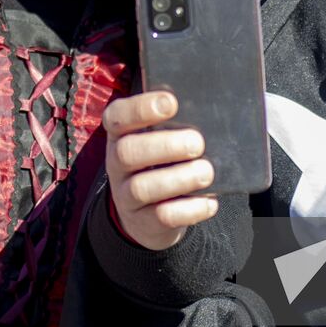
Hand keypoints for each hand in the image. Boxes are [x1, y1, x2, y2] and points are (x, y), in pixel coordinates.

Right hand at [103, 90, 218, 250]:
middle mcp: (117, 165)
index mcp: (120, 136)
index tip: (171, 103)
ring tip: (206, 172)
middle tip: (197, 143)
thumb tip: (208, 108)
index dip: (140, 108)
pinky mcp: (143, 223)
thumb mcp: (159, 140)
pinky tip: (209, 202)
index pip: (116, 117)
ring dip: (179, 178)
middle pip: (127, 153)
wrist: (148, 215)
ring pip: (142, 188)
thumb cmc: (161, 163)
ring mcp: (126, 197)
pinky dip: (189, 209)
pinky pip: (162, 217)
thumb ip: (174, 124)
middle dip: (164, 146)